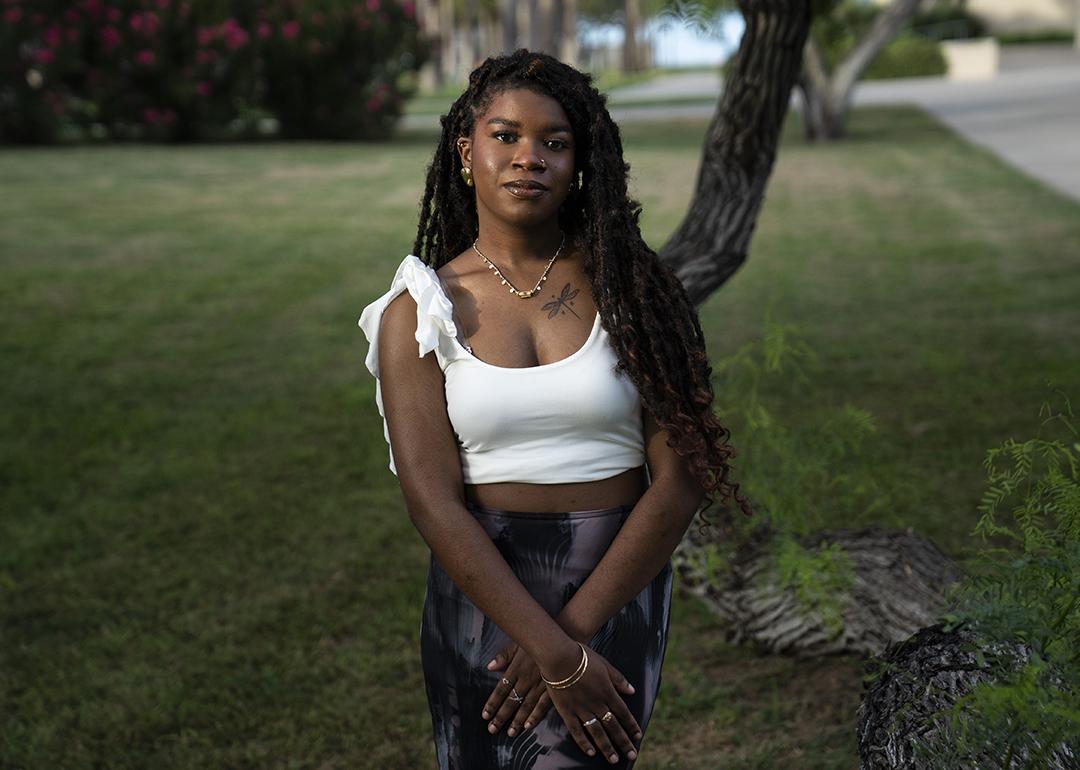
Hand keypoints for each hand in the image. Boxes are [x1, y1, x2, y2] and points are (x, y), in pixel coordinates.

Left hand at [480, 641, 552, 736]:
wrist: (563, 637)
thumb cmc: (538, 638)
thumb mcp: (518, 643)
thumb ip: (504, 656)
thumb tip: (489, 667)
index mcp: (516, 668)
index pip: (501, 689)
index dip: (492, 703)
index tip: (485, 715)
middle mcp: (526, 679)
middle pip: (511, 701)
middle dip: (501, 716)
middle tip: (492, 729)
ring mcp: (540, 685)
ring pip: (526, 706)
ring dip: (517, 720)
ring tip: (510, 733)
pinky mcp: (553, 688)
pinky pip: (543, 705)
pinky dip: (535, 716)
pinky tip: (528, 726)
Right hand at [541, 644, 640, 763]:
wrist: (558, 656)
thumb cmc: (582, 656)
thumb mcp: (604, 664)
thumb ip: (618, 679)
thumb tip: (632, 691)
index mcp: (607, 691)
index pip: (623, 713)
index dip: (631, 725)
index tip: (638, 736)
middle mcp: (597, 703)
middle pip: (613, 726)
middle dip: (624, 742)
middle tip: (632, 755)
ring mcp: (581, 709)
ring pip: (597, 733)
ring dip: (607, 747)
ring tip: (614, 760)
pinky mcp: (567, 711)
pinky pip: (576, 731)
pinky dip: (584, 743)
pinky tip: (591, 752)